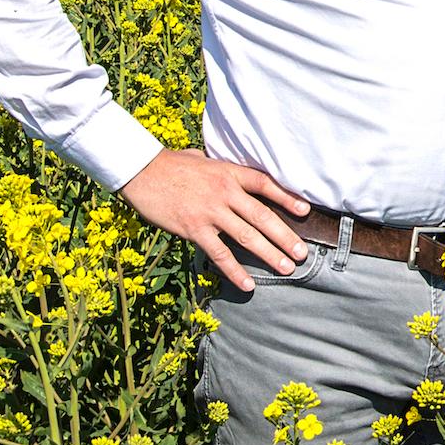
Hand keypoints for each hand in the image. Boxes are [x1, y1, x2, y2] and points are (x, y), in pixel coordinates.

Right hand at [119, 148, 310, 292]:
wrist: (140, 171)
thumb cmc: (170, 164)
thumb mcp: (201, 159)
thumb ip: (219, 169)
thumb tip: (227, 171)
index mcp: (228, 173)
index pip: (265, 184)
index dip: (287, 198)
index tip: (305, 210)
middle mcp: (224, 192)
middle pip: (263, 216)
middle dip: (285, 236)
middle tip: (302, 254)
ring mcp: (210, 211)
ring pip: (247, 236)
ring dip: (269, 254)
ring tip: (286, 269)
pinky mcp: (194, 228)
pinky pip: (219, 253)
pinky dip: (235, 270)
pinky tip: (248, 284)